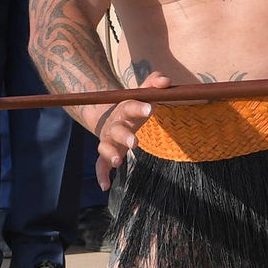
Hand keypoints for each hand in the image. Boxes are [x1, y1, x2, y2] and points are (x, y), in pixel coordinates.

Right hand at [93, 72, 172, 188]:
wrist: (107, 114)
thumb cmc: (133, 105)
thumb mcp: (143, 93)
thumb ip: (155, 84)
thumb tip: (166, 82)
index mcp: (124, 108)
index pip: (130, 106)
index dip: (139, 107)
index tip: (150, 109)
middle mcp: (114, 124)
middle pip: (117, 130)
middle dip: (125, 136)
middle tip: (135, 143)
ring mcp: (108, 140)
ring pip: (105, 147)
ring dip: (111, 154)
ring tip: (119, 162)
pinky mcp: (105, 153)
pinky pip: (100, 165)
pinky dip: (101, 175)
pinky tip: (105, 186)